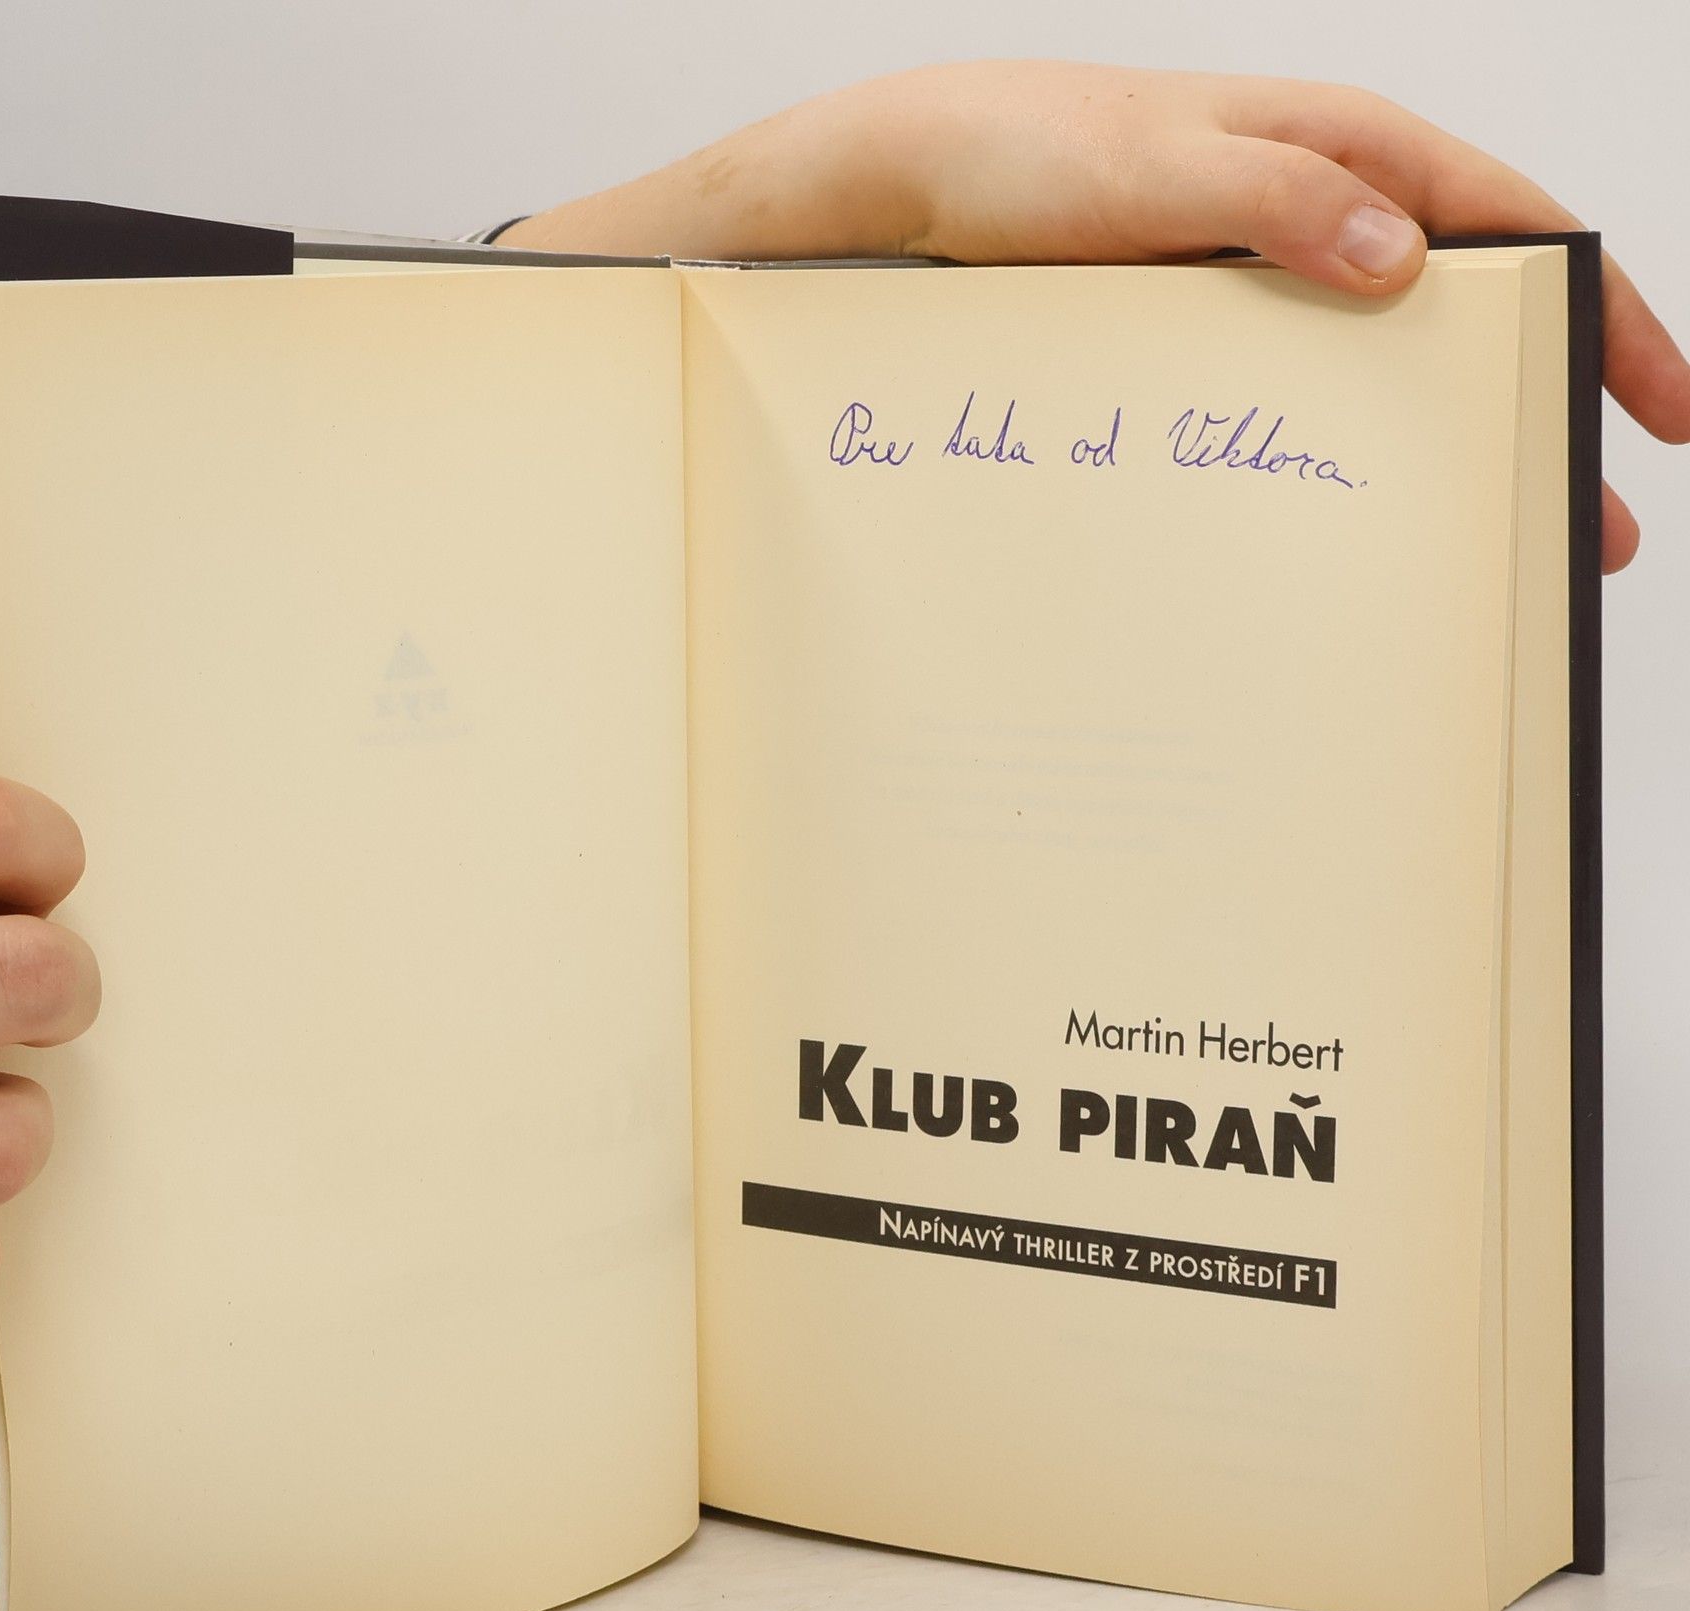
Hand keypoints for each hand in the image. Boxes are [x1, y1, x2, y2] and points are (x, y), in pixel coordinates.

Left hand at [503, 60, 1689, 571]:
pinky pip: (1299, 387)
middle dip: (1537, 412)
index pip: (1519, 229)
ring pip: (1387, 364)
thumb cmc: (1020, 150)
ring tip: (1484, 553)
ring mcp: (1260, 273)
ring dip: (1442, 449)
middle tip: (1590, 530)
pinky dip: (1342, 446)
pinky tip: (1345, 518)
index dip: (1606, 315)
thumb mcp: (1151, 170)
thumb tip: (1401, 262)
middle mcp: (1317, 209)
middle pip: (1468, 314)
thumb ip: (1279, 201)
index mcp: (1341, 148)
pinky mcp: (1201, 326)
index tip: (1659, 409)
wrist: (905, 183)